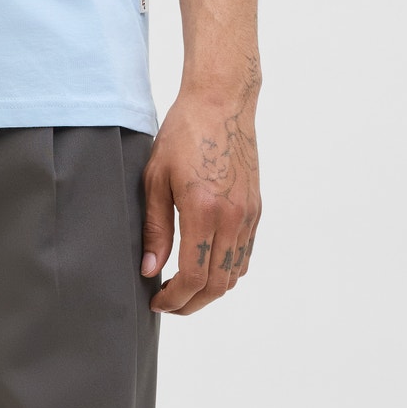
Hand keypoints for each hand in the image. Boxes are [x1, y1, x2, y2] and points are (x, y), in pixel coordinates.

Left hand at [140, 79, 260, 314]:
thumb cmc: (182, 135)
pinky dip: (227, 270)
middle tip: (167, 303)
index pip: (193, 276)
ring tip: (184, 287)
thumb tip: (150, 269)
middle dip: (191, 303)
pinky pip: (245, 254)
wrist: (221, 104)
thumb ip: (155, 228)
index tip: (156, 302)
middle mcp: (232, 218)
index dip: (174, 298)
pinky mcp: (256, 209)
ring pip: (235, 274)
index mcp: (203, 211)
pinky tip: (206, 265)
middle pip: (217, 284)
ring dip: (210, 290)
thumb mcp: (156, 177)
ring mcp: (248, 215)